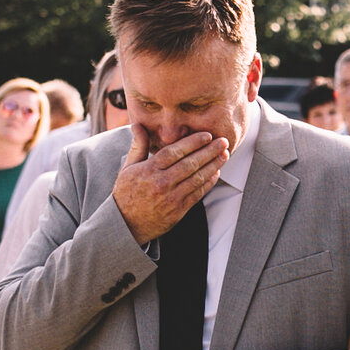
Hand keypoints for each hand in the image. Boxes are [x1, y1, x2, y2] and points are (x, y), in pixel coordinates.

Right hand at [113, 125, 226, 244]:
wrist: (125, 224)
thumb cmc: (126, 193)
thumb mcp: (128, 167)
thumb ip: (138, 145)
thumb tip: (137, 124)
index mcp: (148, 170)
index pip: (174, 152)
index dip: (193, 142)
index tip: (207, 135)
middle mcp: (161, 183)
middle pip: (190, 164)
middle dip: (209, 151)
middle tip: (223, 142)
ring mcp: (171, 197)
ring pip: (197, 178)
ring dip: (213, 165)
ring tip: (224, 155)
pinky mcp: (178, 210)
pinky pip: (197, 194)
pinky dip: (208, 183)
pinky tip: (215, 173)